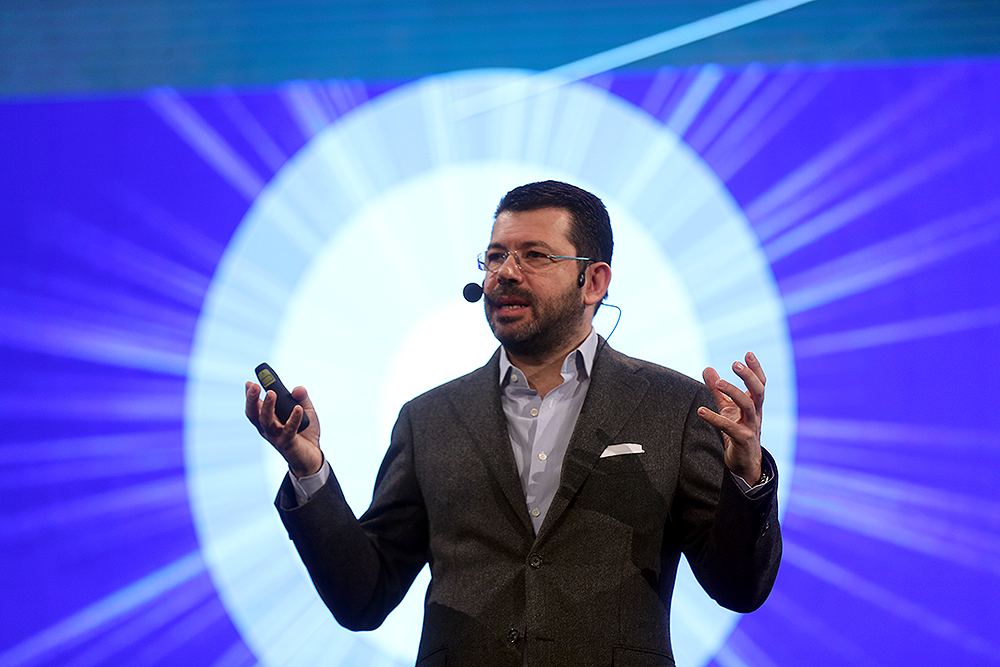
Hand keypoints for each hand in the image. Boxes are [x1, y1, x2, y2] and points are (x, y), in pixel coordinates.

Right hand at [245, 381, 322, 477]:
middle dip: (252, 400)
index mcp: (268, 420)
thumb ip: (302, 398)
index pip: (254, 407)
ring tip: (271, 393)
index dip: (250, 396)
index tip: (249, 382)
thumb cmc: (305, 432)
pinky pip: (289, 430)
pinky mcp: (288, 443)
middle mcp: (268, 429)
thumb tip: (297, 389)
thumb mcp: (306, 410)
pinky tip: (298, 408)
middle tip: (254, 386)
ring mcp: (276, 437)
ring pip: (267, 422)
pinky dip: (293, 419)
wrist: (313, 455)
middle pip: (254, 415)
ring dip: (267, 407)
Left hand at [698, 352, 765, 485]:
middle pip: (758, 391)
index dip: (756, 369)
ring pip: (748, 405)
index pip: (760, 383)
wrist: (744, 462)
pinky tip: (701, 411)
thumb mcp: (727, 408)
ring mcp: (751, 426)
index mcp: (754, 404)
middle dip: (748, 376)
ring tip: (719, 382)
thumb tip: (707, 369)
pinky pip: (729, 427)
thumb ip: (718, 389)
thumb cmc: (737, 431)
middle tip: (735, 364)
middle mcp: (756, 413)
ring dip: (734, 392)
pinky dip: (715, 418)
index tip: (748, 353)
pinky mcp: (742, 439)